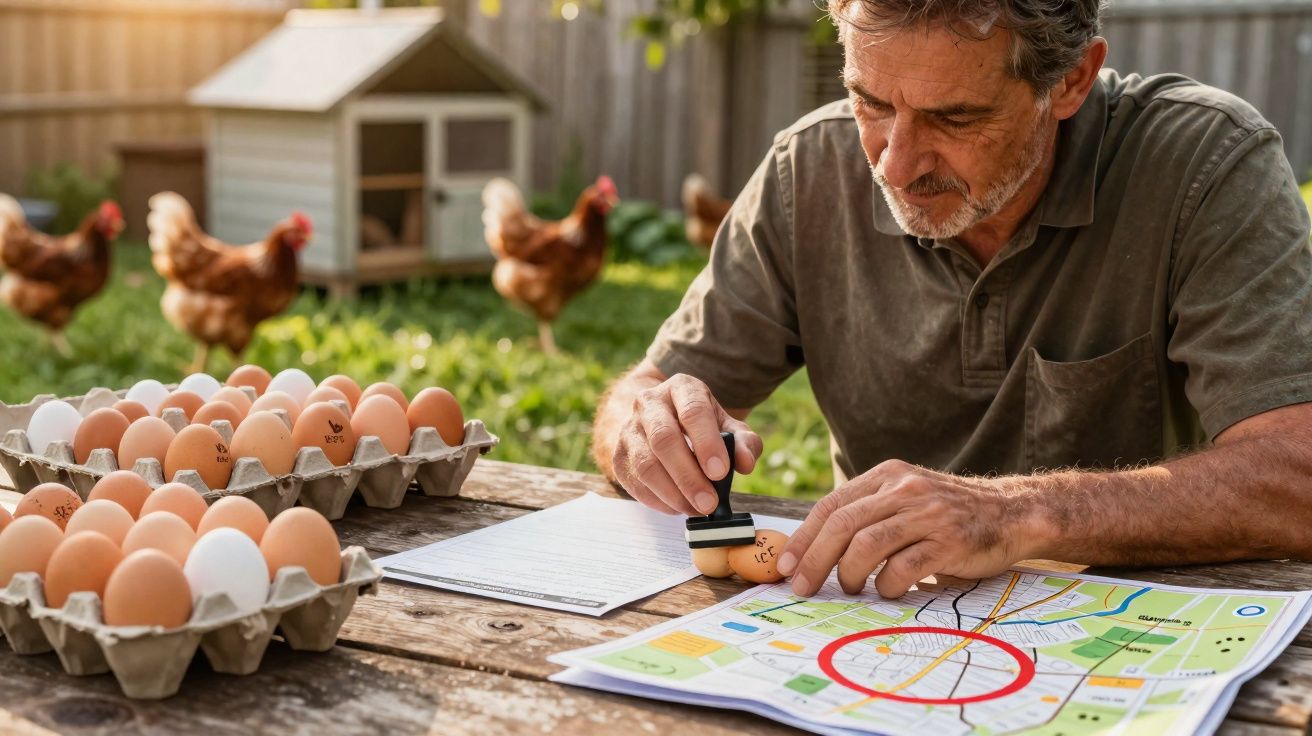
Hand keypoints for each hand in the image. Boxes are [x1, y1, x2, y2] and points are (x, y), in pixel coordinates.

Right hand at [612, 373, 762, 515]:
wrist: (659, 419)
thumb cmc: (699, 424)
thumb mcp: (727, 425)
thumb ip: (743, 442)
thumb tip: (746, 463)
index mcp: (681, 388)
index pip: (693, 412)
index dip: (707, 443)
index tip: (720, 472)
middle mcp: (649, 403)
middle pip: (664, 439)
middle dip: (688, 476)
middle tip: (709, 503)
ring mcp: (629, 429)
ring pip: (645, 464)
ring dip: (673, 493)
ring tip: (696, 509)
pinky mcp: (618, 455)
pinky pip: (635, 483)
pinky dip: (658, 500)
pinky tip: (678, 506)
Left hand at [777, 460, 1042, 597]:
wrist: (1012, 512)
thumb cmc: (947, 515)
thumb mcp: (905, 499)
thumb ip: (868, 514)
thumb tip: (812, 551)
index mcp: (887, 475)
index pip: (832, 505)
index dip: (804, 538)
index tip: (786, 566)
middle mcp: (905, 489)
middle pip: (843, 525)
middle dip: (814, 559)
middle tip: (802, 586)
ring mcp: (927, 514)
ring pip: (866, 546)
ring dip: (849, 574)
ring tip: (849, 588)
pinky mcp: (948, 542)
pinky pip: (902, 570)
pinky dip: (886, 586)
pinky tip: (888, 590)